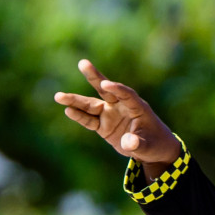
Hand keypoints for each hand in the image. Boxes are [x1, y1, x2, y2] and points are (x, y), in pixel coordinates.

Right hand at [53, 59, 181, 170]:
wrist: (151, 151)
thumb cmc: (155, 144)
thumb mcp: (149, 146)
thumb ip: (138, 143)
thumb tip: (128, 143)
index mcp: (137, 107)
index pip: (126, 94)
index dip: (117, 89)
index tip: (105, 84)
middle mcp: (121, 106)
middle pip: (105, 90)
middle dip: (94, 77)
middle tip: (83, 63)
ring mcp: (110, 114)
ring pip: (91, 105)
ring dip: (76, 101)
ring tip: (59, 96)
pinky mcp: (103, 125)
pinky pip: (89, 120)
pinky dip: (79, 116)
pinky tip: (67, 110)